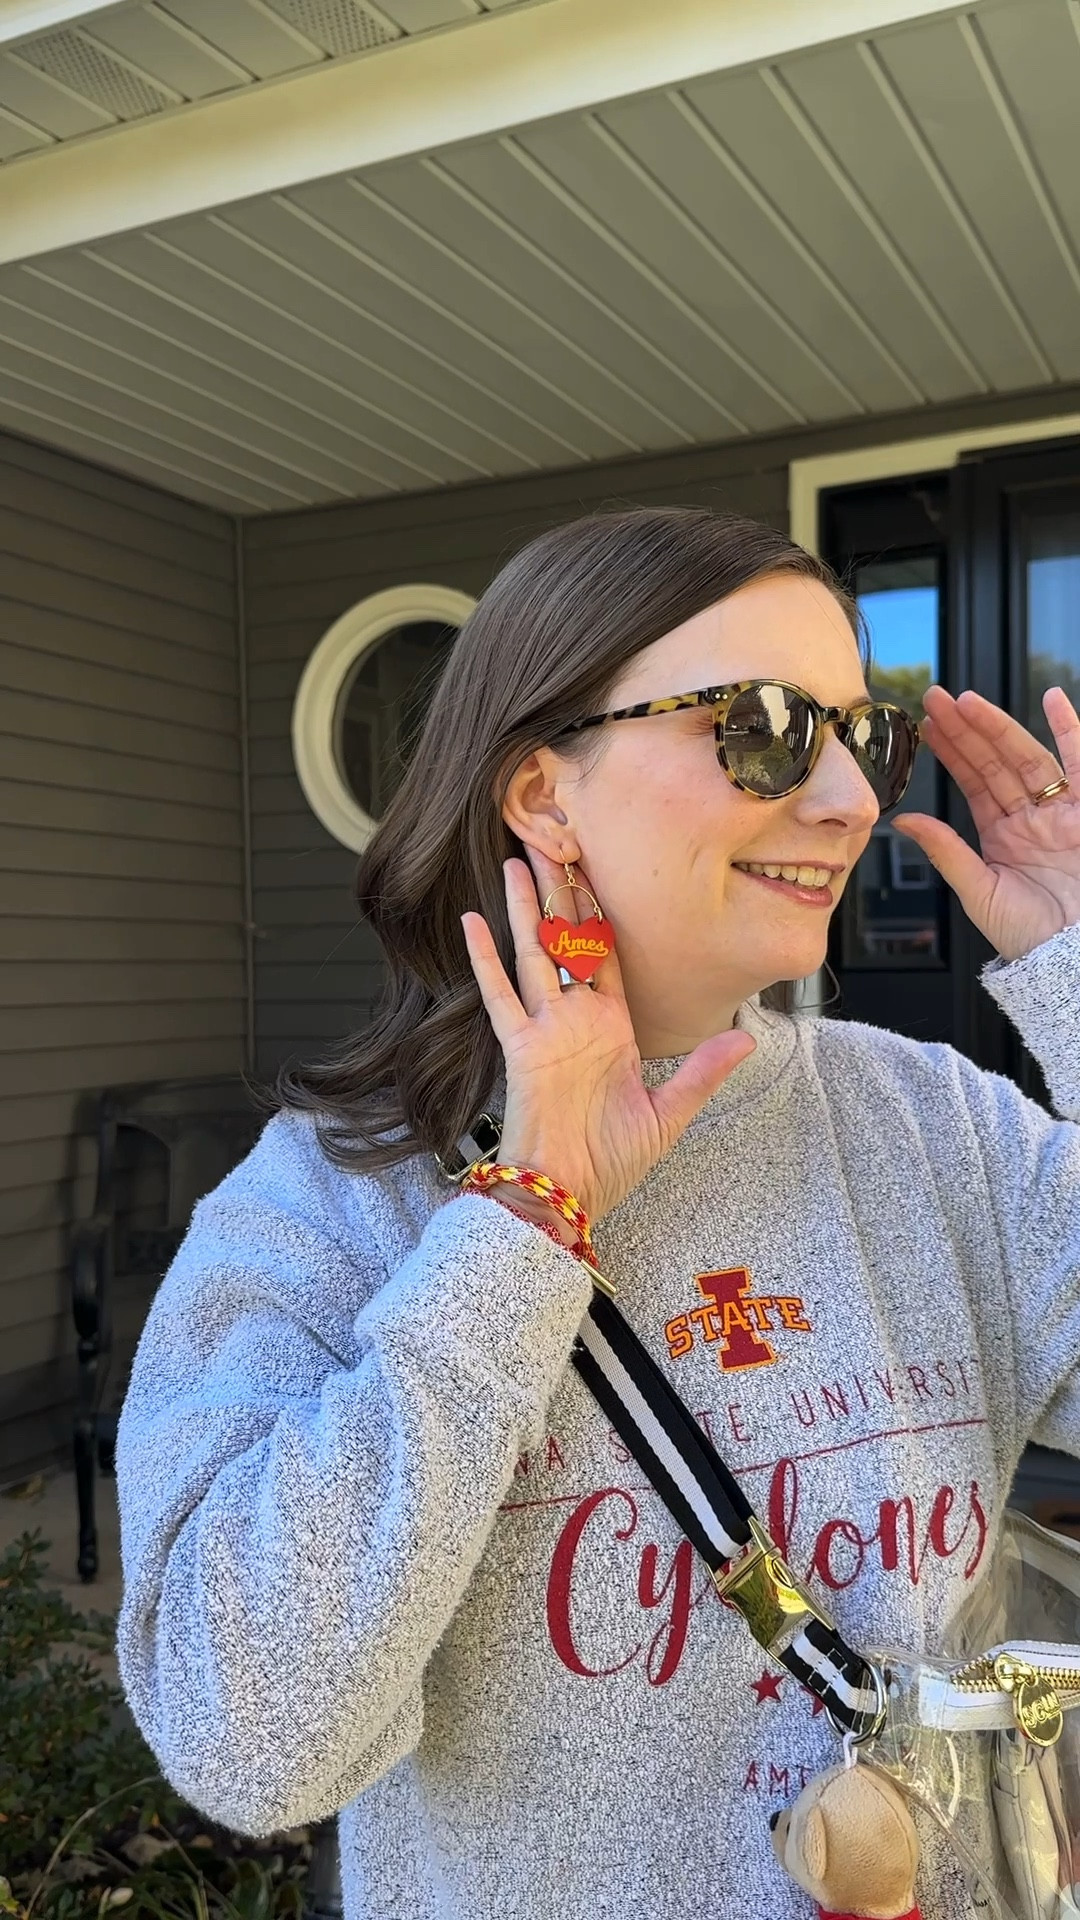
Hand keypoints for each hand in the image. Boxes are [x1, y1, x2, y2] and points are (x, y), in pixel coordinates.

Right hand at [460, 849, 754, 1224]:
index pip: (609, 956)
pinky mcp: (520, 1047)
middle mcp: (576, 1020)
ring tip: (520, 859)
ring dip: (528, 908)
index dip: (604, 912)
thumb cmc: (610, 1162)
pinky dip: (484, 958)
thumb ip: (702, 1071)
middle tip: (557, 841)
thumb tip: (746, 1036)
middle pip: (569, 941)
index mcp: (611, 1029)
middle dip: (564, 893)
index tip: (599, 870)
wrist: (567, 1195)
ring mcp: (546, 1029)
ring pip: (534, 953)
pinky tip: (473, 920)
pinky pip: (500, 995)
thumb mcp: (668, 1113)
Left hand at [892, 684, 1079, 961]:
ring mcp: (1061, 812)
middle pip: (995, 762)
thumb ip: (946, 851)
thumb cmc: (1028, 935)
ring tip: (969, 701)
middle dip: (966, 730)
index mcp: (1003, 835)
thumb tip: (906, 821)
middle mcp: (1031, 817)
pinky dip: (1071, 731)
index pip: (973, 782)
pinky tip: (1055, 700)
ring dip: (999, 726)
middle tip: (936, 698)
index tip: (927, 725)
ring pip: (1027, 757)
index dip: (951, 752)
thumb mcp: (978, 891)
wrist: (1068, 957)